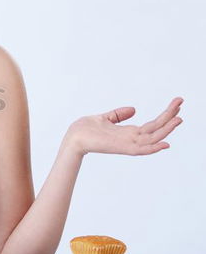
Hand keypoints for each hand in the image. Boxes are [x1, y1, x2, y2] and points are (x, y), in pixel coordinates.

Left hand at [65, 97, 183, 156]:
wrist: (73, 137)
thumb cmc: (86, 129)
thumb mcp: (105, 118)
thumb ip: (119, 114)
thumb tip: (134, 109)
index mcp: (129, 132)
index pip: (153, 124)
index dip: (165, 114)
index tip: (177, 103)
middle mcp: (131, 138)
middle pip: (156, 129)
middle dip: (170, 118)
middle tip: (181, 104)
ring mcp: (127, 144)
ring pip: (153, 138)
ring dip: (166, 130)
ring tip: (179, 118)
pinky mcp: (121, 148)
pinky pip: (141, 150)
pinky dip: (153, 148)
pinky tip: (165, 143)